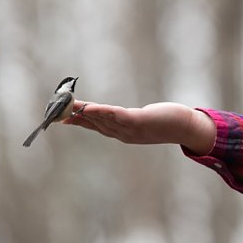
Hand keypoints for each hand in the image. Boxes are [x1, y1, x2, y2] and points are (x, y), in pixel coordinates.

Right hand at [65, 100, 215, 153]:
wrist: (187, 127)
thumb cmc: (166, 121)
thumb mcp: (142, 120)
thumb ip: (127, 119)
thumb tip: (114, 114)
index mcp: (122, 134)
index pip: (95, 127)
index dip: (77, 123)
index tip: (59, 119)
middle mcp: (123, 134)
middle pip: (95, 125)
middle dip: (75, 118)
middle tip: (55, 112)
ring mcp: (131, 130)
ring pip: (103, 120)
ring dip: (84, 113)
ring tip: (68, 107)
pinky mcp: (140, 121)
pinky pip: (117, 116)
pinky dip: (102, 112)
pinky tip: (90, 107)